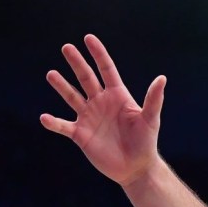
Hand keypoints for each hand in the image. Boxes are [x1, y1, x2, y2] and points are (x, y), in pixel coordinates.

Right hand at [40, 34, 165, 186]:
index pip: (106, 70)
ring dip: (61, 86)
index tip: (88, 38)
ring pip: (72, 97)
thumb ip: (153, 100)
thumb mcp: (150, 120)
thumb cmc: (146, 143)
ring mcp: (89, 117)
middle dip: (77, 63)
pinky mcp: (80, 134)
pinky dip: (54, 122)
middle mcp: (101, 103)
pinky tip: (45, 118)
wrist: (136, 168)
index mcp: (118, 96)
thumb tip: (162, 78)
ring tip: (51, 74)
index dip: (98, 54)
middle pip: (86, 78)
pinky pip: (63, 126)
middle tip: (66, 47)